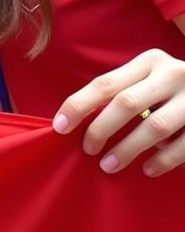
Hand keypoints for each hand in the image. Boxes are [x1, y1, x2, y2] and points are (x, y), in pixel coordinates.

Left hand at [52, 49, 184, 177]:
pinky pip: (184, 144)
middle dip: (101, 129)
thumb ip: (122, 92)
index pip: (104, 83)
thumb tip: (77, 120)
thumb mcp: (149, 79)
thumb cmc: (173, 89)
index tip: (59, 127)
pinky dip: (163, 160)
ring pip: (154, 126)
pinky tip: (148, 169)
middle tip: (88, 149)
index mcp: (149, 62)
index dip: (78, 105)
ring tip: (109, 165)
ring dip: (127, 148)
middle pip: (126, 103)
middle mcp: (171, 74)